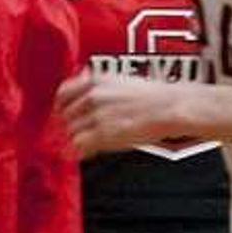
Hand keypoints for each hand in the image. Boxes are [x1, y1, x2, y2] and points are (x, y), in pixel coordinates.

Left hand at [55, 67, 185, 157]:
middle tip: (72, 134)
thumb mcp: (120, 80)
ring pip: (70, 132)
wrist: (170, 107)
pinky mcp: (104, 134)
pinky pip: (79, 145)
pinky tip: (85, 152)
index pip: (62, 93)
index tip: (62, 115)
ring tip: (83, 144)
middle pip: (64, 115)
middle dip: (67, 126)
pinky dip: (79, 151)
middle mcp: (93, 96)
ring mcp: (97, 115)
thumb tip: (82, 86)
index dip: (60, 107)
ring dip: (74, 140)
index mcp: (95, 80)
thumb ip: (97, 84)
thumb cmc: (153, 96)